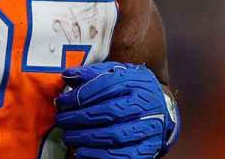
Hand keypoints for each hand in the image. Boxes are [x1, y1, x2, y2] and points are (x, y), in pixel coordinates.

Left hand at [54, 62, 178, 156]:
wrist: (162, 108)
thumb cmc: (131, 89)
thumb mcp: (116, 74)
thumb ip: (92, 74)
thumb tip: (67, 75)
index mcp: (136, 81)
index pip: (106, 86)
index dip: (81, 95)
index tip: (62, 102)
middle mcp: (145, 103)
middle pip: (110, 111)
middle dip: (80, 117)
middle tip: (62, 120)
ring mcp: (149, 127)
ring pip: (115, 135)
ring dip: (87, 138)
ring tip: (69, 137)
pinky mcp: (148, 147)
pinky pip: (123, 155)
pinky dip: (100, 156)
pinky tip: (82, 152)